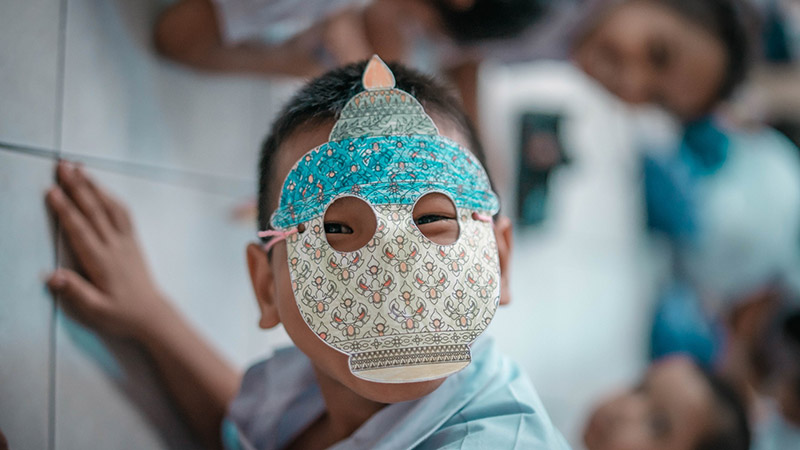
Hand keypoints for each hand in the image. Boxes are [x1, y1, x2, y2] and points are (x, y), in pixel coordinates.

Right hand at [46, 161, 170, 338]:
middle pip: (94, 211)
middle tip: (62, 165)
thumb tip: (52, 275)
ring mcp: (126, 242)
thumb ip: (75, 292)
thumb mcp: (96, 311)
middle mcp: (115, 247)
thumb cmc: (121, 314)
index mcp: (102, 262)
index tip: (52, 191)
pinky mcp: (132, 241)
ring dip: (94, 186)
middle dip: (77, 186)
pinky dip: (111, 198)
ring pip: (109, 207)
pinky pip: (123, 214)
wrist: (151, 314)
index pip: (80, 230)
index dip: (65, 209)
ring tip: (80, 167)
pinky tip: (102, 188)